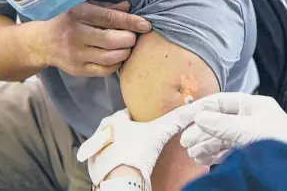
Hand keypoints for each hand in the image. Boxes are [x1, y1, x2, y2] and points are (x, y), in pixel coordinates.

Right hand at [40, 1, 150, 76]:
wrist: (43, 42)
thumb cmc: (68, 20)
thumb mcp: (84, 7)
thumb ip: (107, 8)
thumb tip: (129, 6)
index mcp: (78, 14)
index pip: (110, 19)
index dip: (131, 22)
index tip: (146, 25)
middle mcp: (75, 35)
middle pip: (113, 41)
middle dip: (130, 39)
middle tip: (134, 37)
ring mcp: (75, 55)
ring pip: (111, 58)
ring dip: (125, 52)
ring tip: (127, 46)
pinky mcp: (78, 70)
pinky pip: (105, 70)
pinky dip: (117, 64)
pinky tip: (118, 56)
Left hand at [77, 104, 199, 188]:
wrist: (122, 178)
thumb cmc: (138, 152)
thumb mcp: (159, 133)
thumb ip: (175, 120)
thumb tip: (193, 108)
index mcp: (113, 119)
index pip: (127, 114)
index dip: (139, 120)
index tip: (147, 127)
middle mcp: (101, 131)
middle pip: (118, 128)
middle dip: (128, 133)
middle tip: (142, 142)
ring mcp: (95, 148)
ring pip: (111, 143)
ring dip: (119, 147)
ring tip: (133, 155)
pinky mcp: (92, 164)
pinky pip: (105, 158)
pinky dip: (113, 161)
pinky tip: (123, 165)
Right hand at [180, 93, 286, 165]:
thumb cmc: (280, 143)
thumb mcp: (246, 130)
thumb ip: (221, 123)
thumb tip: (199, 117)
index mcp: (254, 105)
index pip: (221, 102)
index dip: (202, 109)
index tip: (186, 119)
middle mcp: (252, 118)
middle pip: (219, 121)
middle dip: (202, 131)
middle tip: (186, 142)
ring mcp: (252, 136)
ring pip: (222, 137)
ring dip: (206, 145)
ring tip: (192, 154)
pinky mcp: (252, 152)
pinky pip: (228, 150)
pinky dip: (214, 154)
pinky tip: (203, 159)